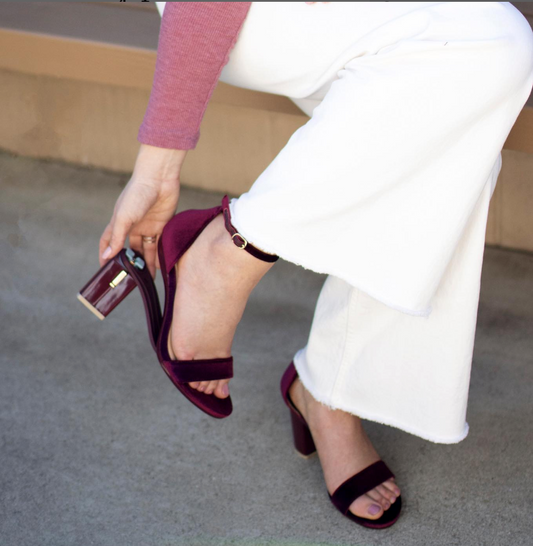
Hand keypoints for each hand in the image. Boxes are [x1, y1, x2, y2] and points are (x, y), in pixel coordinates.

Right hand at [99, 145, 186, 277]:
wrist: (160, 178)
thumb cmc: (137, 194)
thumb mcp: (124, 217)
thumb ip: (117, 237)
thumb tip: (107, 256)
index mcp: (119, 223)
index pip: (108, 242)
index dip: (106, 255)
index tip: (105, 270)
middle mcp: (133, 226)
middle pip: (130, 249)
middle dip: (131, 264)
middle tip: (132, 280)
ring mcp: (148, 226)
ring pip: (146, 249)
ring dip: (147, 263)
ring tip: (148, 279)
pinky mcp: (162, 225)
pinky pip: (160, 244)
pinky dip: (160, 255)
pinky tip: (162, 266)